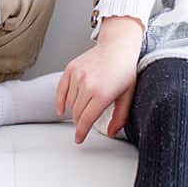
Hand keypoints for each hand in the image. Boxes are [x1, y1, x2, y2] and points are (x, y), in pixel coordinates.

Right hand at [56, 17, 144, 143]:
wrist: (118, 47)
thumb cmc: (124, 70)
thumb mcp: (127, 96)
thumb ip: (119, 118)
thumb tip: (111, 133)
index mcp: (102, 94)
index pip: (86, 120)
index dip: (81, 132)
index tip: (78, 139)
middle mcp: (88, 85)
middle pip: (77, 113)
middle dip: (79, 123)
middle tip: (83, 126)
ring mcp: (78, 76)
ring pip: (70, 103)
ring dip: (74, 111)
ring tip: (82, 112)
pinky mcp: (71, 68)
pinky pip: (61, 89)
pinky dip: (60, 100)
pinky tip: (62, 108)